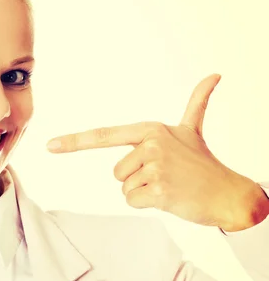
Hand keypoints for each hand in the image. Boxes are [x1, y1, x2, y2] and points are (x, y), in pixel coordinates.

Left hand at [46, 74, 268, 230]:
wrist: (229, 192)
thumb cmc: (204, 163)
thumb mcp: (193, 130)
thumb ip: (196, 103)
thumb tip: (214, 75)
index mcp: (150, 130)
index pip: (104, 136)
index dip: (74, 141)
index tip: (50, 146)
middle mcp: (151, 145)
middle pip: (116, 172)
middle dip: (136, 179)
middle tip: (165, 175)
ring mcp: (155, 167)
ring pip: (124, 188)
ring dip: (143, 192)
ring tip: (169, 185)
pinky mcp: (159, 190)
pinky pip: (133, 201)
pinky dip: (149, 204)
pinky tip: (170, 197)